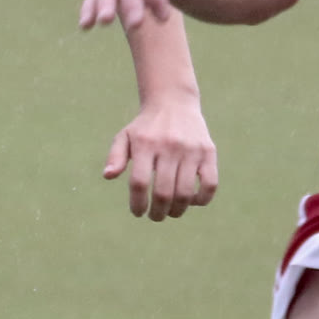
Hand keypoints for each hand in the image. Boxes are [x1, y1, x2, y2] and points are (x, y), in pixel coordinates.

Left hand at [103, 90, 218, 220]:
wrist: (173, 102)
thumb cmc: (145, 127)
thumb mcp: (125, 136)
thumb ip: (116, 156)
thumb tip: (108, 175)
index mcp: (146, 144)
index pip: (139, 183)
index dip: (138, 204)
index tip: (138, 212)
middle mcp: (169, 146)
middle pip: (163, 192)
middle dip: (158, 213)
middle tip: (155, 216)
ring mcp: (191, 149)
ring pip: (186, 193)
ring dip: (177, 210)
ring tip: (171, 212)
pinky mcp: (208, 152)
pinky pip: (210, 184)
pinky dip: (201, 199)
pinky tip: (192, 200)